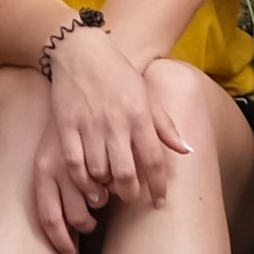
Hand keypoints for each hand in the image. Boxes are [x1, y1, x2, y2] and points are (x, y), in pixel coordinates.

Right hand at [37, 22, 171, 230]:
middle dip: (131, 194)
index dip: (159, 186)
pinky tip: (88, 180)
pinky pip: (74, 163)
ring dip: (105, 187)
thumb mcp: (145, 95)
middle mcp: (116, 123)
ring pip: (99, 172)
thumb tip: (187, 151)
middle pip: (126, 174)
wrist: (80, 51)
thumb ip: (165, 125)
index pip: (154, 161)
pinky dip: (82, 178)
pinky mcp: (66, 126)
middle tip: (131, 198)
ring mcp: (89, 125)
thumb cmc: (117, 74)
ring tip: (109, 188)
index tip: (160, 201)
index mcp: (139, 115)